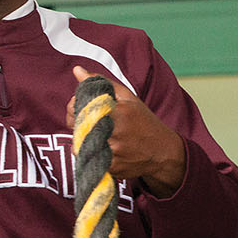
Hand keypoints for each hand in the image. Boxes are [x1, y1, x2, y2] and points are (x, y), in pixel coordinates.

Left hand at [68, 66, 185, 194]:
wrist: (163, 152)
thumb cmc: (143, 122)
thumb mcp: (127, 98)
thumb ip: (101, 83)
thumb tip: (77, 70)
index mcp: (117, 111)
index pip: (77, 108)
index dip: (73, 107)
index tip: (81, 108)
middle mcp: (114, 132)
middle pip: (76, 127)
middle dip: (77, 123)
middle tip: (91, 123)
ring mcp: (113, 151)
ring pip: (80, 145)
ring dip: (84, 140)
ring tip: (100, 136)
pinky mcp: (111, 167)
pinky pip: (90, 160)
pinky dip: (92, 154)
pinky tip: (105, 149)